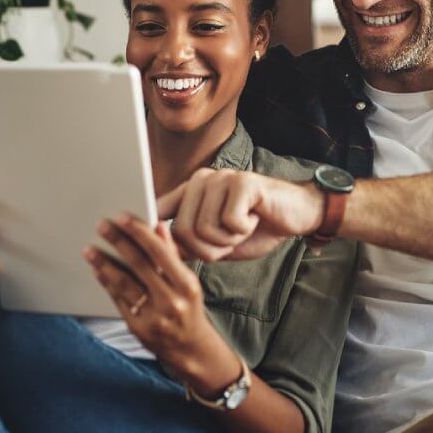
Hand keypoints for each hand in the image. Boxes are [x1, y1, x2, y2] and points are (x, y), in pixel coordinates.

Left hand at [83, 216, 240, 387]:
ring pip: (124, 284)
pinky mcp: (138, 328)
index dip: (139, 232)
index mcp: (186, 284)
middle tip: (101, 226)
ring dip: (104, 264)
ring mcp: (153, 317)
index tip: (122, 217)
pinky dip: (106, 283)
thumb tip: (158, 226)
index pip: (159, 252)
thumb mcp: (188, 281)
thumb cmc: (188, 306)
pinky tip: (97, 270)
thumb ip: (171, 254)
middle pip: (139, 265)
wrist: (190, 347)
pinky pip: (118, 300)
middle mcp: (171, 301)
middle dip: (118, 242)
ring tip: (89, 249)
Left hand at [157, 169, 324, 260]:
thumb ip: (189, 244)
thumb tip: (157, 254)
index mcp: (190, 191)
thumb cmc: (257, 227)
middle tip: (230, 239)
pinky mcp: (242, 183)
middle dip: (208, 249)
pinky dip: (243, 230)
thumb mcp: (218, 242)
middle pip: (183, 230)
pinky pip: (229, 222)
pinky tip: (254, 218)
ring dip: (228, 240)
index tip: (137, 239)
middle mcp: (201, 180)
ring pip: (204, 228)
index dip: (150, 230)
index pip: (159, 210)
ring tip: (243, 227)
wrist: (295, 215)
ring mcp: (221, 178)